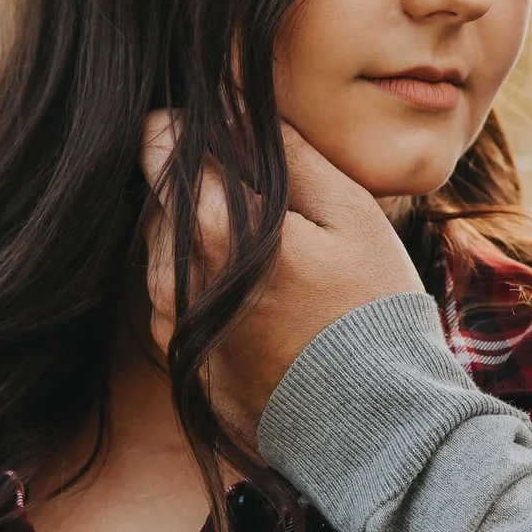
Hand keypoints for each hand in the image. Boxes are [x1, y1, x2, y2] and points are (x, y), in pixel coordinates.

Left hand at [141, 112, 424, 434]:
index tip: (230, 132)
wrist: (373, 430)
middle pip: (159, 192)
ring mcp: (167, 321)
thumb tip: (238, 101)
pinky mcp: (177, 356)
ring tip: (269, 248)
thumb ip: (286, 152)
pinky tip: (261, 293)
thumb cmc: (370, 311)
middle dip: (200, 181)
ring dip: (199, 232)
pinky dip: (203, 278)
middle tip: (263, 194)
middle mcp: (169, 274)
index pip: (158, 140)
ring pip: (162, 243)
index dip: (192, 125)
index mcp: (208, 227)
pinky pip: (172, 291)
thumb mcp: (348, 213)